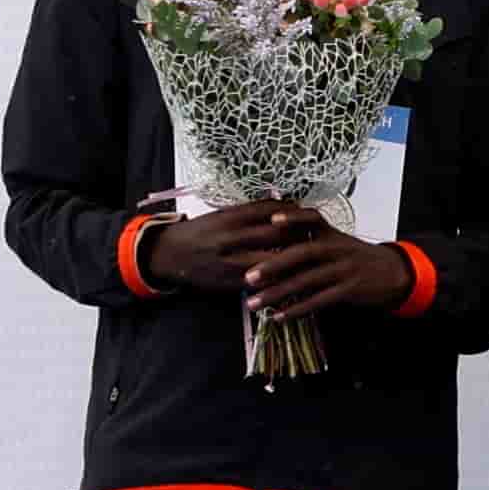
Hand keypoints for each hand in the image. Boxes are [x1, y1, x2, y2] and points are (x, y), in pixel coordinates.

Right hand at [139, 199, 324, 296]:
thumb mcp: (221, 215)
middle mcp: (231, 238)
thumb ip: (250, 212)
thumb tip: (285, 205)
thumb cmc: (200, 232)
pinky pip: (262, 284)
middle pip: (276, 234)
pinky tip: (297, 282)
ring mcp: (230, 262)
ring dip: (295, 262)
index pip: (269, 210)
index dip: (293, 212)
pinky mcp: (230, 282)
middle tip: (320, 237)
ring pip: (272, 261)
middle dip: (300, 236)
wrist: (168, 255)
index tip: (309, 215)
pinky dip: (280, 282)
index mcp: (229, 217)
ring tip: (314, 260)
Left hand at [239, 229, 415, 324]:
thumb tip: (272, 239)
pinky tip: (280, 316)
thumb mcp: (338, 242)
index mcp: (332, 234)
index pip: (312, 219)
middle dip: (273, 266)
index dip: (293, 218)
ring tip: (255, 303)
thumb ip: (310, 239)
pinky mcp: (350, 290)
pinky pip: (319, 300)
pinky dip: (298, 309)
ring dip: (278, 293)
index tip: (271, 220)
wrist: (394, 274)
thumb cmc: (357, 258)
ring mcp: (345, 269)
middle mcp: (337, 249)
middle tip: (248, 277)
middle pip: (302, 253)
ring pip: (307, 281)